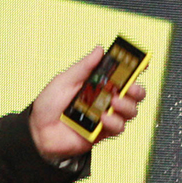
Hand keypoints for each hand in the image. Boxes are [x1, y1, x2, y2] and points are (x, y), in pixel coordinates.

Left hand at [29, 46, 146, 159]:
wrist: (39, 131)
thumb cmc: (49, 104)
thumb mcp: (64, 80)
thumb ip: (84, 67)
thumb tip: (100, 50)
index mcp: (97, 84)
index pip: (121, 75)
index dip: (134, 69)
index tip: (142, 64)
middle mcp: (105, 99)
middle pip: (133, 94)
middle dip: (136, 90)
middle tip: (129, 88)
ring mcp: (106, 116)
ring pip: (131, 111)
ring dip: (126, 106)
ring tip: (113, 103)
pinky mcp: (103, 132)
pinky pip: (119, 127)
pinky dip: (114, 121)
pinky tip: (103, 118)